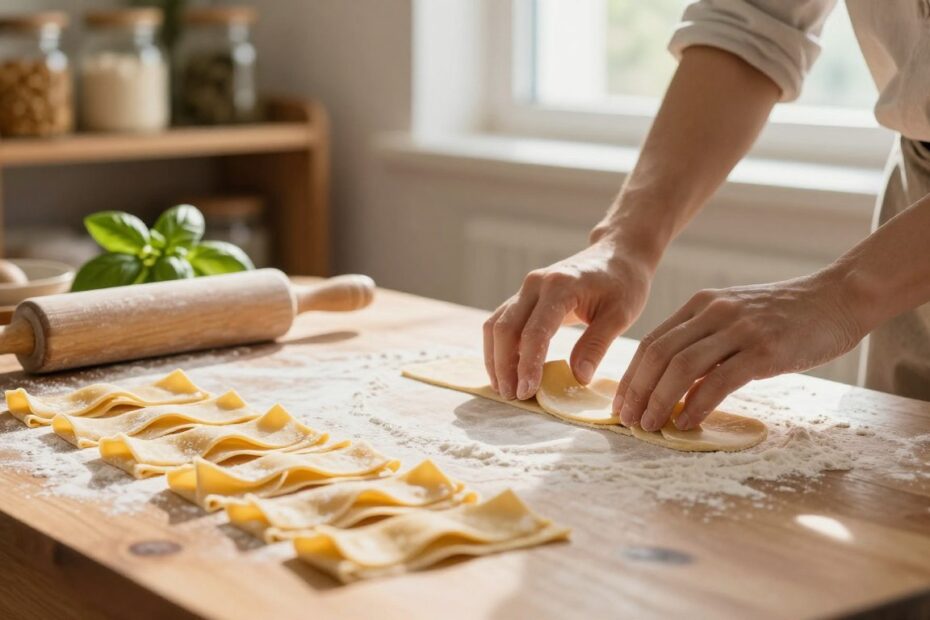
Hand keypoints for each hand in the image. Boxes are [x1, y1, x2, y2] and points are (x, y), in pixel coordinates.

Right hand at [483, 235, 653, 400]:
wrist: (617, 253)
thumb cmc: (623, 283)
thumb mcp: (620, 314)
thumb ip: (596, 345)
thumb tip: (578, 378)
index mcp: (560, 286)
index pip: (534, 331)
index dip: (528, 365)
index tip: (528, 392)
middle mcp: (535, 284)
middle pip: (504, 328)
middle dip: (504, 366)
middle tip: (513, 397)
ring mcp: (526, 288)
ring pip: (495, 325)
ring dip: (495, 358)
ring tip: (505, 388)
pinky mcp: (524, 296)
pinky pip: (501, 322)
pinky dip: (498, 348)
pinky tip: (506, 370)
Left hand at [615, 271, 864, 430]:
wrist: (839, 297)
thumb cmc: (786, 315)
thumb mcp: (735, 317)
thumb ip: (705, 342)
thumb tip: (676, 385)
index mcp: (701, 304)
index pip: (652, 342)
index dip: (631, 376)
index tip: (621, 404)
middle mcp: (714, 313)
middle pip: (658, 354)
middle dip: (637, 391)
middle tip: (629, 421)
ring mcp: (739, 330)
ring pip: (681, 367)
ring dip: (660, 401)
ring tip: (651, 426)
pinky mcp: (765, 350)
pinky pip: (719, 381)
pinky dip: (697, 405)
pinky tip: (687, 422)